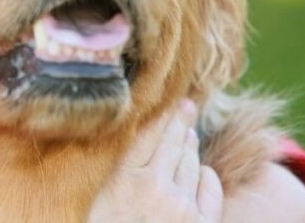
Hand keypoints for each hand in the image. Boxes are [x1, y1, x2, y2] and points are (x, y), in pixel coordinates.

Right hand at [88, 99, 222, 222]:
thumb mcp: (94, 200)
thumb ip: (106, 174)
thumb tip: (117, 145)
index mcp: (123, 179)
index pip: (146, 134)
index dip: (159, 115)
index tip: (166, 100)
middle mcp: (155, 186)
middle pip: (172, 143)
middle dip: (180, 121)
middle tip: (186, 105)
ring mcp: (182, 206)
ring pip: (191, 163)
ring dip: (190, 148)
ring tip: (189, 136)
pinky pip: (210, 187)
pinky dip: (206, 176)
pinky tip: (202, 171)